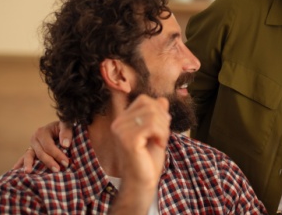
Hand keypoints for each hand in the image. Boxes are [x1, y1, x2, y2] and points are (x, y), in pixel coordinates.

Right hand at [11, 120, 72, 172]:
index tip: (66, 163)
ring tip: (28, 172)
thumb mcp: (66, 125)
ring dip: (28, 164)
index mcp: (42, 132)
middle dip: (49, 162)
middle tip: (57, 170)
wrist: (58, 128)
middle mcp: (34, 139)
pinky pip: (24, 158)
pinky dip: (20, 164)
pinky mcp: (30, 151)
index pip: (49, 146)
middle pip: (40, 153)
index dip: (57, 154)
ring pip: (28, 156)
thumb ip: (66, 132)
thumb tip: (65, 145)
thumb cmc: (63, 128)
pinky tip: (15, 171)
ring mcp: (31, 146)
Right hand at [108, 94, 170, 213]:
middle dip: (163, 119)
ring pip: (153, 115)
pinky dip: (162, 135)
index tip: (161, 128)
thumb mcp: (156, 133)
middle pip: (149, 105)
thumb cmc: (148, 160)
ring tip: (161, 142)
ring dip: (164, 129)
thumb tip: (163, 99)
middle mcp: (118, 123)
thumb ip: (158, 116)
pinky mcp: (128, 140)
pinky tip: (159, 145)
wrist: (142, 183)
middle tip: (162, 136)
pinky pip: (152, 126)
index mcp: (122, 120)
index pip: (144, 100)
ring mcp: (121, 131)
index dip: (158, 110)